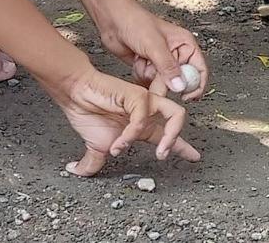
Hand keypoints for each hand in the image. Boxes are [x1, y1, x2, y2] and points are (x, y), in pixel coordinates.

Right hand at [48, 68, 201, 176]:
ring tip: (158, 153)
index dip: (182, 147)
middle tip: (164, 155)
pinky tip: (118, 143)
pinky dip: (131, 134)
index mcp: (143, 125)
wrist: (75, 96)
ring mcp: (145, 102)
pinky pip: (143, 118)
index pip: (168, 134)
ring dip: (169, 137)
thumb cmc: (87, 113)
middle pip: (178, 119)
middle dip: (178, 140)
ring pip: (175, 114)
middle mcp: (148, 112)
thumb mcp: (95, 146)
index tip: (194, 156)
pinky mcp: (138, 96)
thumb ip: (93, 161)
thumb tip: (78, 171)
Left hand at [98, 3, 209, 99]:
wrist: (113, 20)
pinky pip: (149, 82)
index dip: (196, 85)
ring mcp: (161, 61)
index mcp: (185, 44)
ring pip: (162, 83)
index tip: (186, 97)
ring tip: (143, 60)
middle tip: (153, 71)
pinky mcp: (148, 66)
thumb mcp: (155, 45)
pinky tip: (137, 62)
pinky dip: (141, 75)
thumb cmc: (135, 22)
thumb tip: (180, 86)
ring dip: (150, 76)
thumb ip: (168, 67)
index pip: (200, 70)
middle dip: (164, 79)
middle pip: (179, 80)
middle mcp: (176, 54)